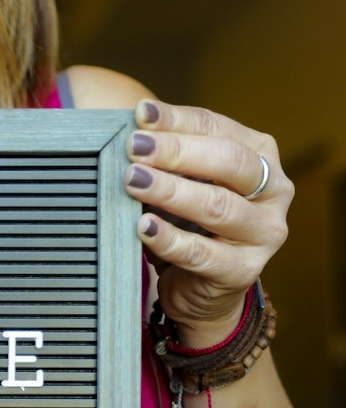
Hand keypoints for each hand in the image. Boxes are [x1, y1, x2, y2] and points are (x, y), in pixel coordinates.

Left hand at [123, 98, 292, 337]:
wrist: (204, 292)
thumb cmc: (192, 227)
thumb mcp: (185, 184)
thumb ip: (170, 159)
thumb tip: (133, 131)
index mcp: (261, 155)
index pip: (217, 128)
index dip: (177, 120)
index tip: (140, 115)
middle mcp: (273, 190)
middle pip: (226, 161)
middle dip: (176, 152)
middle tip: (134, 148)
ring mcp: (264, 232)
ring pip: (216, 206)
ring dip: (170, 191)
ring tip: (133, 182)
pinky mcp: (244, 270)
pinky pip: (202, 253)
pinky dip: (170, 239)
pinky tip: (144, 228)